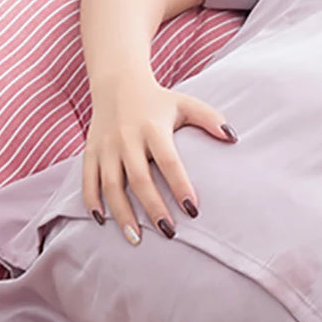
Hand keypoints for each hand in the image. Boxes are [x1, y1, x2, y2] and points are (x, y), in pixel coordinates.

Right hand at [82, 69, 236, 242]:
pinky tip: (103, 222)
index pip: (169, 161)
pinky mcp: (90, 151)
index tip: (193, 210)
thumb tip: (233, 138)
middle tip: (169, 233)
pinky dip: (92, 201)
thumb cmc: (158, 100)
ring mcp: (106, 146)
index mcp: (153, 128)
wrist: (117, 83)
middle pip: (140, 179)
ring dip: (122, 214)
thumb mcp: (186, 103)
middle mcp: (127, 138)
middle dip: (153, 209)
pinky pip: (88, 180)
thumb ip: (210, 119)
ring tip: (136, 239)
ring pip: (111, 185)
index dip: (180, 186)